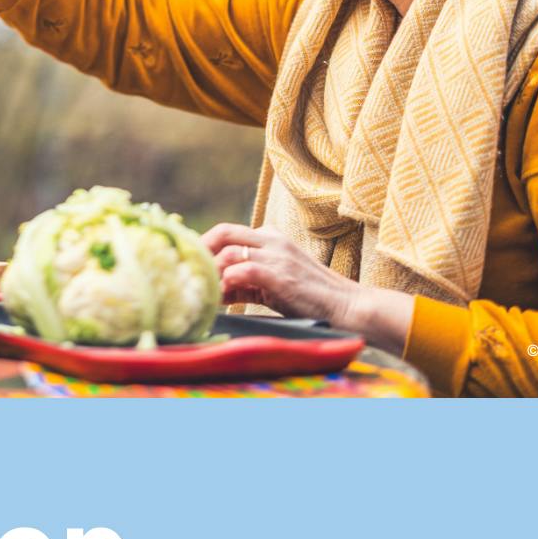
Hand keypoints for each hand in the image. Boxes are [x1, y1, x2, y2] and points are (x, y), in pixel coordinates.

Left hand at [201, 224, 414, 350]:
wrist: (350, 307)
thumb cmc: (311, 299)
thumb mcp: (273, 284)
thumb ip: (245, 282)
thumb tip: (213, 290)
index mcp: (271, 238)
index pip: (226, 231)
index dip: (203, 247)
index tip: (189, 265)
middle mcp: (272, 240)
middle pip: (222, 232)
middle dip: (199, 252)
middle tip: (188, 274)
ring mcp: (277, 255)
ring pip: (228, 251)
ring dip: (210, 274)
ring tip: (200, 293)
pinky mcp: (280, 273)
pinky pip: (242, 271)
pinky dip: (226, 283)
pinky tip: (220, 299)